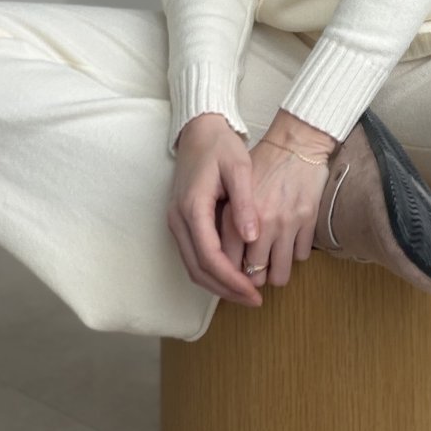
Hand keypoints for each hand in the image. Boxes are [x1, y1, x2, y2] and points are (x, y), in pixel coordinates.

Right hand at [167, 113, 265, 307]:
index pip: (210, 257)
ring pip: (193, 267)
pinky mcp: (180, 222)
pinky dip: (211, 271)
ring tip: (246, 293)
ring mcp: (176, 222)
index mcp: (192, 207)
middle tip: (253, 301)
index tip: (253, 292)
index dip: (232, 279)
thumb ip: (244, 202)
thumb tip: (252, 237)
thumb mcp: (239, 167)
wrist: (198, 130)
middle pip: (198, 269)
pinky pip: (193, 256)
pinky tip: (232, 275)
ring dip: (218, 284)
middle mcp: (178, 219)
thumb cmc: (220, 145)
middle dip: (226, 290)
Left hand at [219, 110, 338, 290]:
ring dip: (276, 271)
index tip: (235, 275)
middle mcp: (262, 223)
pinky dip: (295, 253)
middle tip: (254, 269)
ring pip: (281, 274)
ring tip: (273, 262)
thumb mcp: (233, 188)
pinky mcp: (308, 220)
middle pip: (255, 275)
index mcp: (237, 215)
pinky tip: (290, 240)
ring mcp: (287, 224)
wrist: (296, 143)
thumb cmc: (264, 163)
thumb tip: (224, 254)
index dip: (231, 276)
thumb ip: (227, 220)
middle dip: (253, 278)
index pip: (228, 264)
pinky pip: (301, 255)